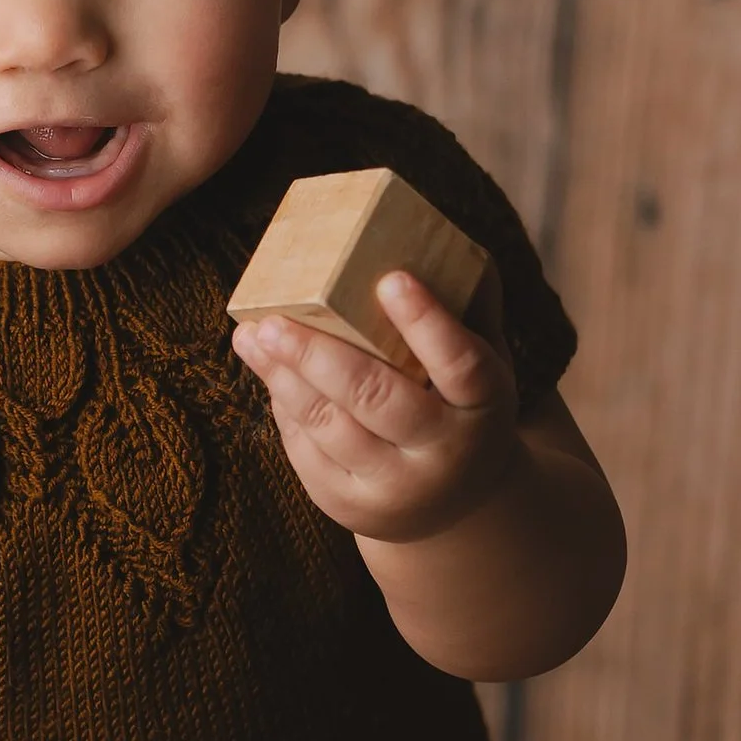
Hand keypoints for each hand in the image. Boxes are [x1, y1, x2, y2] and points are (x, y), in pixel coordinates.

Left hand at [231, 268, 524, 547]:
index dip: (426, 321)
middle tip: (273, 318)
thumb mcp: (487, 361)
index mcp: (484, 406)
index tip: (390, 278)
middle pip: (376, 397)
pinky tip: (268, 372)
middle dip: (318, 355)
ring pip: (330, 426)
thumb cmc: (463, 405)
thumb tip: (442, 234)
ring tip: (253, 337)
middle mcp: (443, 453)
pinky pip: (307, 452)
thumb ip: (471, 307)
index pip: (460, 363)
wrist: (458, 502)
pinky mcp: (351, 506)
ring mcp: (396, 487)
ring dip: (284, 378)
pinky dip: (284, 408)